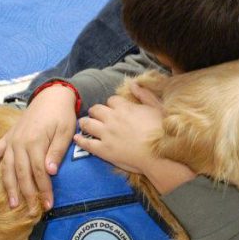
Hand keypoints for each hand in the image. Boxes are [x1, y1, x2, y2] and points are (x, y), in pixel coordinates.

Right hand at [0, 85, 76, 212]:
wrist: (51, 96)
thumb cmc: (62, 115)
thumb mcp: (65, 131)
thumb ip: (56, 151)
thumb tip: (49, 171)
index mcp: (35, 141)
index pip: (39, 172)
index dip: (43, 189)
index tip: (48, 204)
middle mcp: (19, 142)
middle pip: (22, 174)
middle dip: (27, 195)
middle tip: (32, 212)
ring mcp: (11, 139)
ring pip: (8, 167)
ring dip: (9, 187)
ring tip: (13, 204)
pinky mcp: (8, 136)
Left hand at [74, 82, 195, 193]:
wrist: (158, 155)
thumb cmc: (161, 132)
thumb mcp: (157, 107)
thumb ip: (144, 95)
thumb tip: (133, 84)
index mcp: (125, 108)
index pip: (111, 100)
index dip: (112, 104)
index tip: (114, 109)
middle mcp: (112, 118)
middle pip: (96, 109)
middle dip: (96, 111)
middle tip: (97, 116)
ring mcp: (106, 134)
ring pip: (87, 123)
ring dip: (85, 122)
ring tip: (85, 124)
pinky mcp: (103, 150)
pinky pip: (86, 143)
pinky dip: (80, 140)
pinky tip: (77, 138)